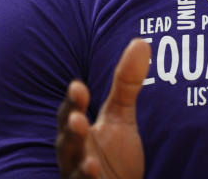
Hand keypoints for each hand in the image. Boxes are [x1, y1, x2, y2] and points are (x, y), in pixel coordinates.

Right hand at [56, 38, 150, 178]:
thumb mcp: (121, 116)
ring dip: (79, 163)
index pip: (71, 112)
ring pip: (72, 168)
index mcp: (78, 130)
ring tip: (90, 159)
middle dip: (71, 130)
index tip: (77, 86)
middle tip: (77, 119)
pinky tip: (95, 172)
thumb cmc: (114, 154)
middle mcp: (73, 153)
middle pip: (66, 141)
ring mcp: (78, 175)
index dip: (73, 101)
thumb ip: (126, 83)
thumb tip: (141, 41)